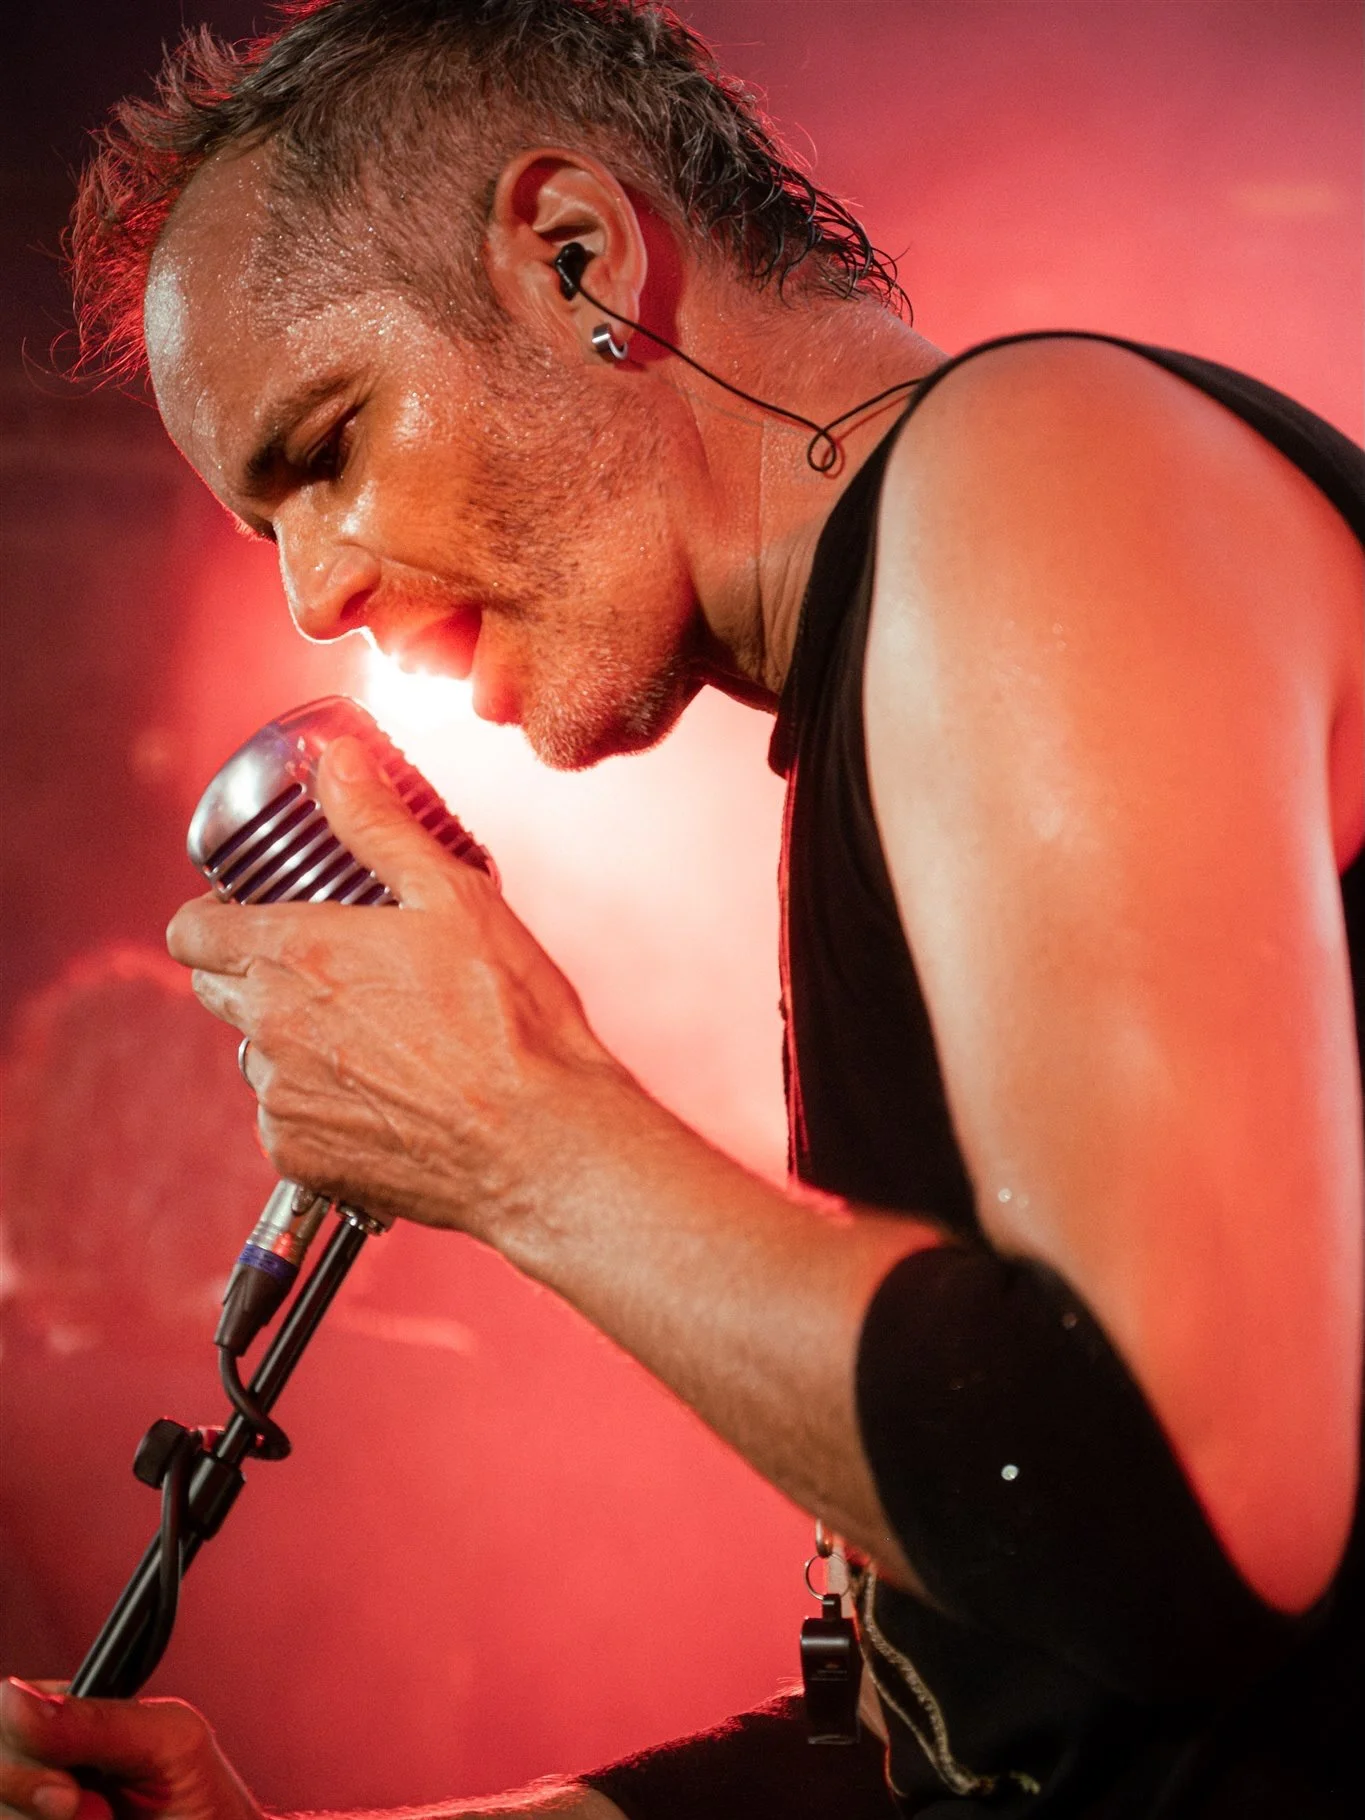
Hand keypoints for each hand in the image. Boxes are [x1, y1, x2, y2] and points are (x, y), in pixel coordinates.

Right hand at [0, 1679, 260, 1819]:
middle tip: (85, 1809)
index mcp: (69, 1721)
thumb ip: (97, 1720)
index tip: (67, 1786)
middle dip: (28, 1791)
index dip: (18, 1744)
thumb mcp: (167, 1742)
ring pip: (1, 1809)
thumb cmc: (201, 1802)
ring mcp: (32, 1808)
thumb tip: (15, 1698)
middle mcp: (41, 1764)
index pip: (5, 1711)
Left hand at [165, 737, 632, 1240]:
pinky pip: (288, 1118)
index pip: (190, 931)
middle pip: (216, 990)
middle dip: (257, 972)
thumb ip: (380, 827)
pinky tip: (387, 1095)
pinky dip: (321, 1105)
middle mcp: (271, 1028)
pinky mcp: (301, 1157)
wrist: (540, 1142)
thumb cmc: (510, 1020)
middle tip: (330, 966)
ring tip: (378, 1037)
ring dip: (296, 1041)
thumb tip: (338, 763)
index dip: (212, 918)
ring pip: (259, 1055)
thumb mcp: (455, 898)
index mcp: (296, 953)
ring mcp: (282, 1099)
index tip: (248, 915)